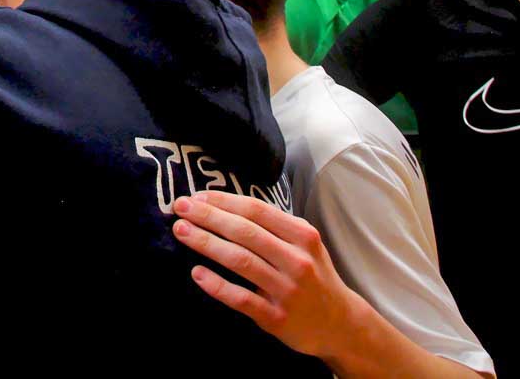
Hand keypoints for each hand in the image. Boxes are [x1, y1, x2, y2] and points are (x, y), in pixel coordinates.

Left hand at [171, 192, 359, 362]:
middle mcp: (297, 260)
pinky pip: (242, 298)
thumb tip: (224, 204)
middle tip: (180, 207)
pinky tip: (197, 273)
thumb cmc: (312, 274)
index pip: (257, 210)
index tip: (197, 196)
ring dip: (206, 244)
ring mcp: (287, 290)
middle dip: (208, 216)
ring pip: (241, 261)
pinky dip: (217, 285)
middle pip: (245, 232)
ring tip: (181, 231)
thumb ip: (273, 225)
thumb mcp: (304, 243)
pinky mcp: (277, 317)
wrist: (340, 322)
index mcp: (302, 236)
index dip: (224, 201)